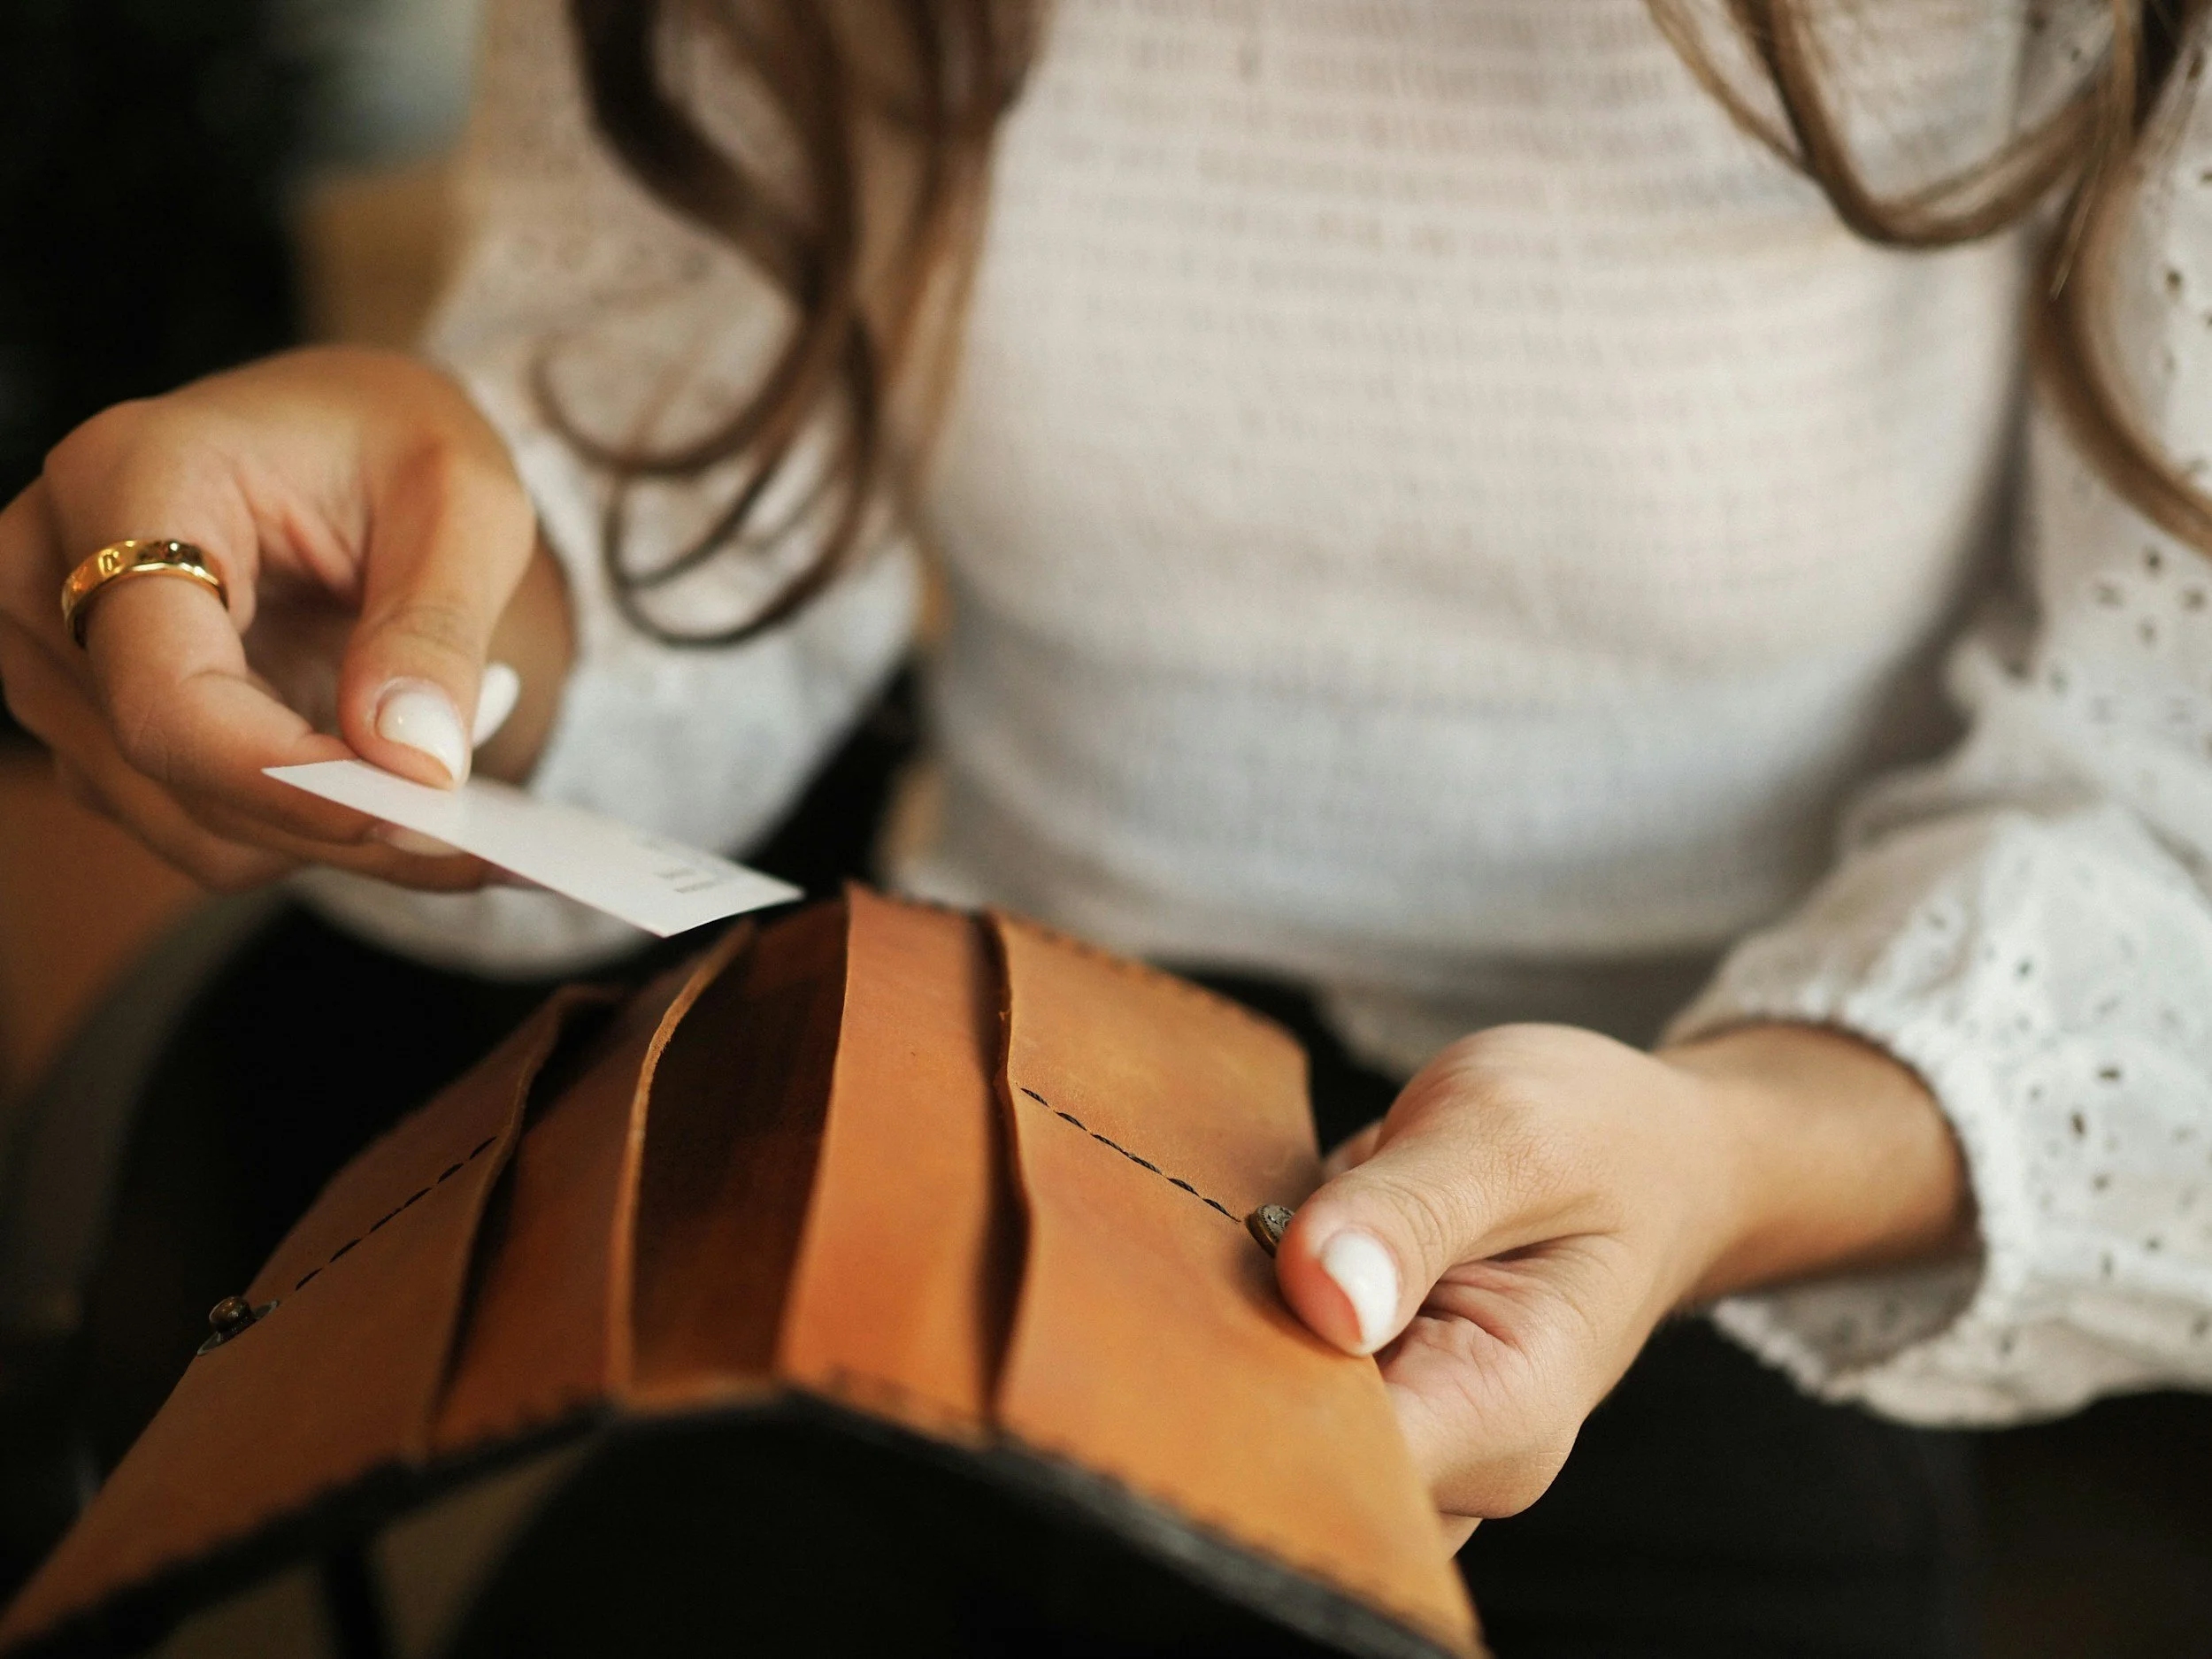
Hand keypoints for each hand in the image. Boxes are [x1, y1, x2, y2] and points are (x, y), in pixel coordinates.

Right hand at [0, 346, 572, 890]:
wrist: (345, 436)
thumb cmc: (396, 444)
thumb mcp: (462, 501)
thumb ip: (436, 626)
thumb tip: (413, 762)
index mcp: (124, 483)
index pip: (165, 690)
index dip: (286, 777)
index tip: (417, 815)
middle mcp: (49, 579)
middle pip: (178, 772)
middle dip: (342, 822)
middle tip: (492, 843)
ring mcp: (58, 664)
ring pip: (194, 822)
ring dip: (338, 837)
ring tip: (460, 804)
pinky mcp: (98, 726)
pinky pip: (208, 824)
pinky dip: (316, 830)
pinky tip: (400, 795)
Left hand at [1272, 1021, 1972, 1536]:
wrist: (1656, 1154)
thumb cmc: (1602, 1143)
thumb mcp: (1511, 1138)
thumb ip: (1413, 1215)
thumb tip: (1321, 1296)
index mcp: (1501, 1415)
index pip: (1341, 1469)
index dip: (1255, 1398)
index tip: (1207, 1306)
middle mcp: (1450, 1454)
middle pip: (1290, 1461)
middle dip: (1230, 1364)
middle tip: (1224, 1241)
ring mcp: (1406, 1427)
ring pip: (1270, 1419)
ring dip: (1234, 1329)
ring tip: (1259, 1224)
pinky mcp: (1366, 1385)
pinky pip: (1273, 1372)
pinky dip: (1249, 1310)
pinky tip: (1257, 1239)